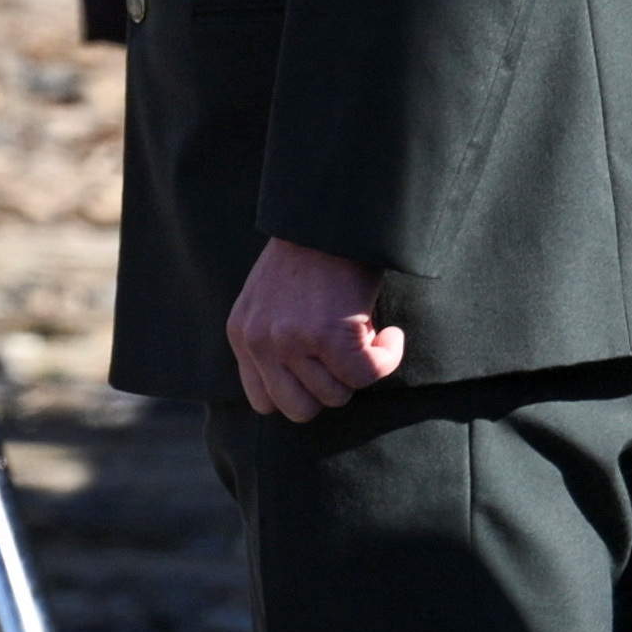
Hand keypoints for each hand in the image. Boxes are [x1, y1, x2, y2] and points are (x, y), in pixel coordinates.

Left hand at [226, 235, 406, 422]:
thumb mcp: (271, 303)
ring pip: (336, 395)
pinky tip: (389, 335)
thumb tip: (308, 382)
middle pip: (298, 410)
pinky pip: (367, 374)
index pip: (263, 402)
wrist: (329, 222)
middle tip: (346, 359)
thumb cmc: (310, 259)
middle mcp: (260, 343)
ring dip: (361, 371)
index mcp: (242, 336)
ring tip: (367, 336)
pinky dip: (388, 358)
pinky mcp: (328, 336)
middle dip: (331, 390)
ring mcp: (291, 342)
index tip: (323, 370)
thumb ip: (275, 342)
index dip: (301, 393)